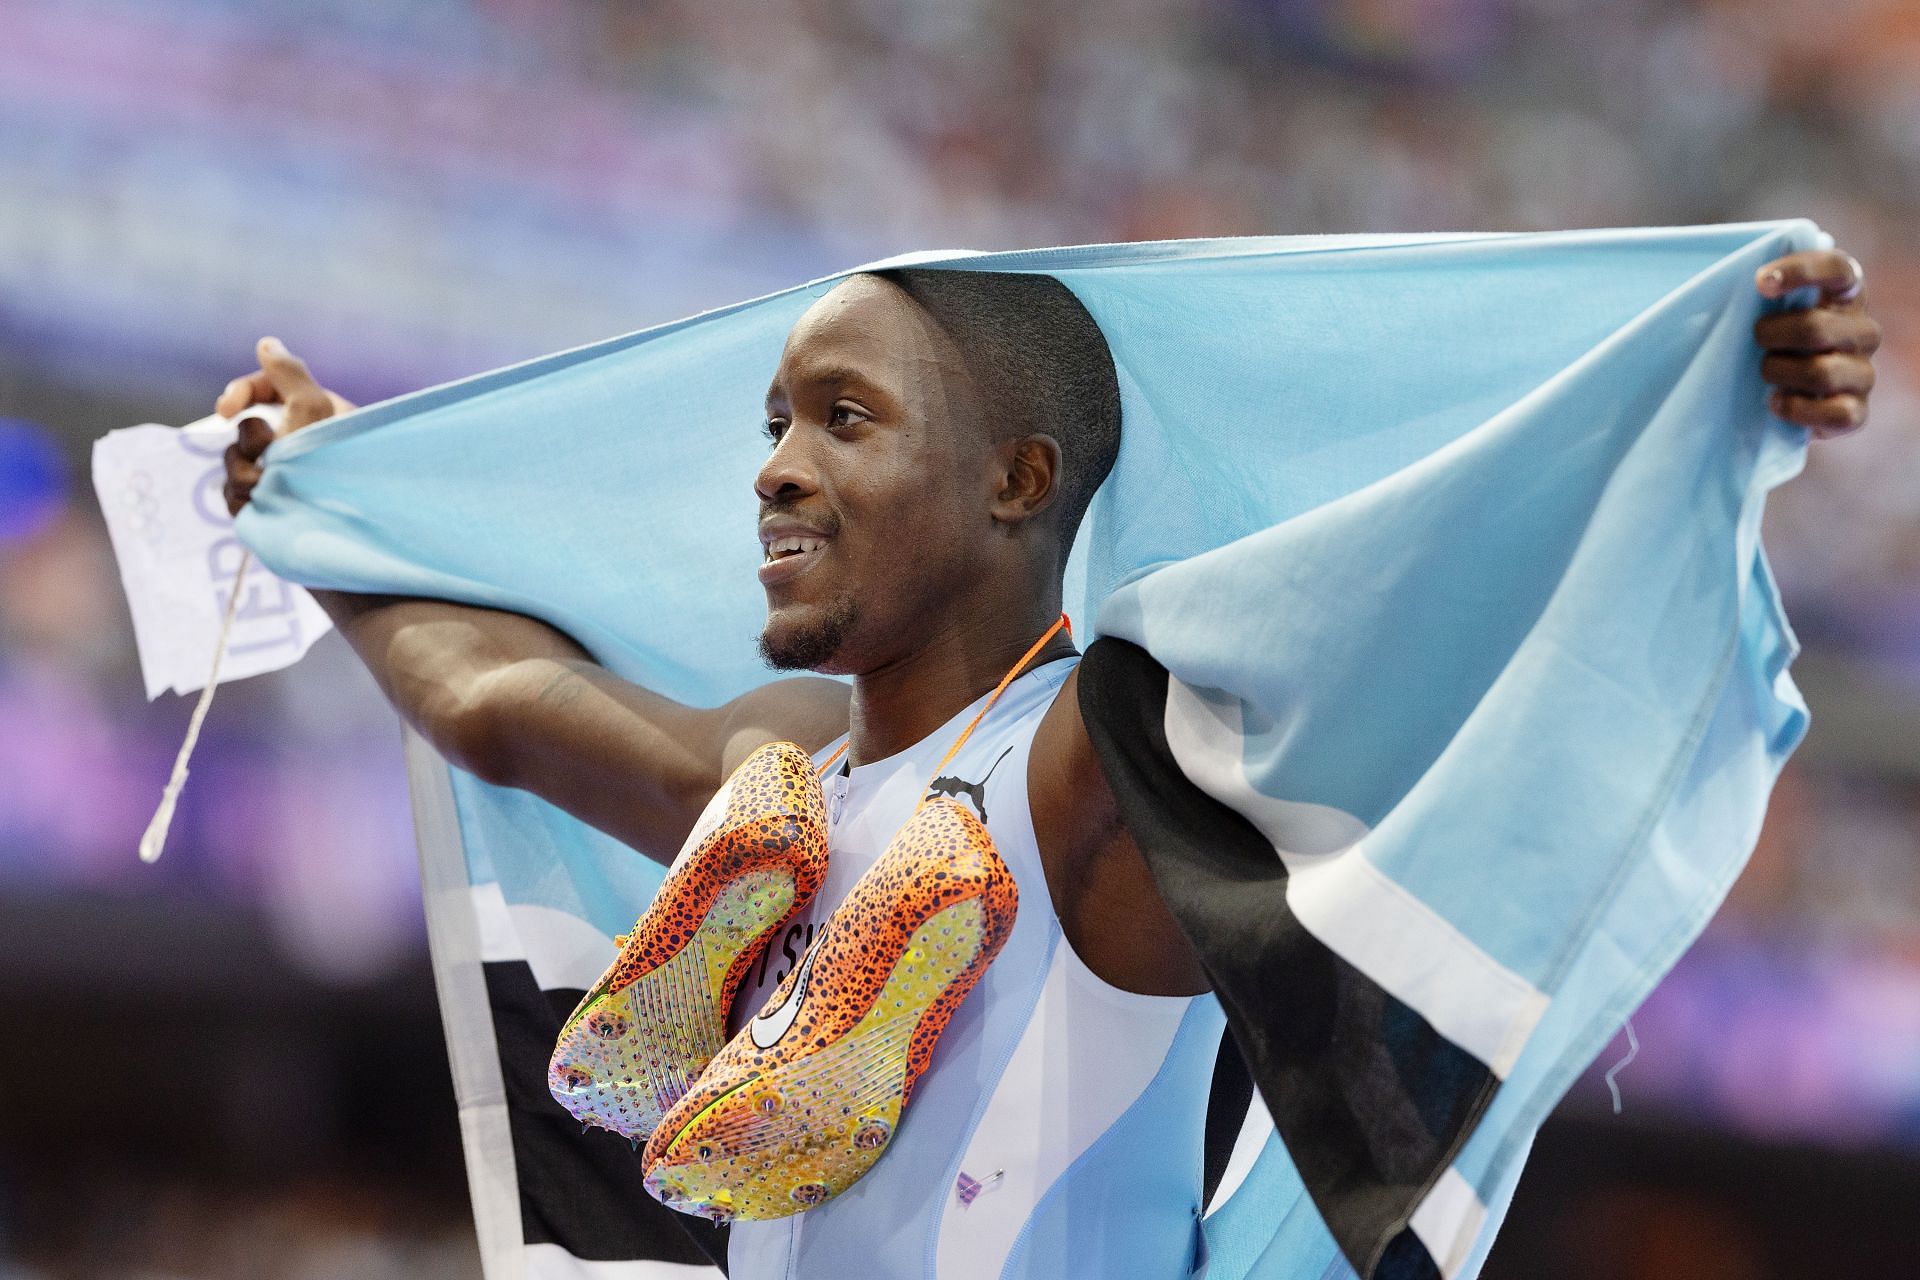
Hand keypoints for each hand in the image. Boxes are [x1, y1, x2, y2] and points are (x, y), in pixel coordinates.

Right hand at [218, 336, 355, 515]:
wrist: (342, 535)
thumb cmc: (332, 466)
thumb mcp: (312, 411)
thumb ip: (289, 374)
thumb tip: (267, 343)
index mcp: (316, 417)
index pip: (266, 390)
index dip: (241, 393)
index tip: (225, 409)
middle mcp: (300, 445)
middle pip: (245, 428)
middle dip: (248, 442)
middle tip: (268, 455)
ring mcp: (283, 479)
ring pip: (235, 464)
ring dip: (243, 472)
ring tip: (266, 487)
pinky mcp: (273, 509)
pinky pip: (237, 496)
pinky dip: (243, 498)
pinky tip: (259, 505)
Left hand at [1753, 249, 1880, 439]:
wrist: (1781, 396)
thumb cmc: (1771, 342)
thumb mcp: (1767, 310)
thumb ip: (1764, 292)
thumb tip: (1743, 282)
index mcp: (1845, 295)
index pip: (1838, 270)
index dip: (1800, 271)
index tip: (1760, 283)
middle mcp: (1863, 331)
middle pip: (1816, 328)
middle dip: (1771, 335)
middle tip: (1755, 339)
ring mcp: (1863, 372)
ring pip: (1821, 373)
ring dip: (1778, 373)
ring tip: (1765, 373)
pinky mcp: (1857, 411)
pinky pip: (1836, 413)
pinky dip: (1796, 409)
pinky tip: (1776, 401)